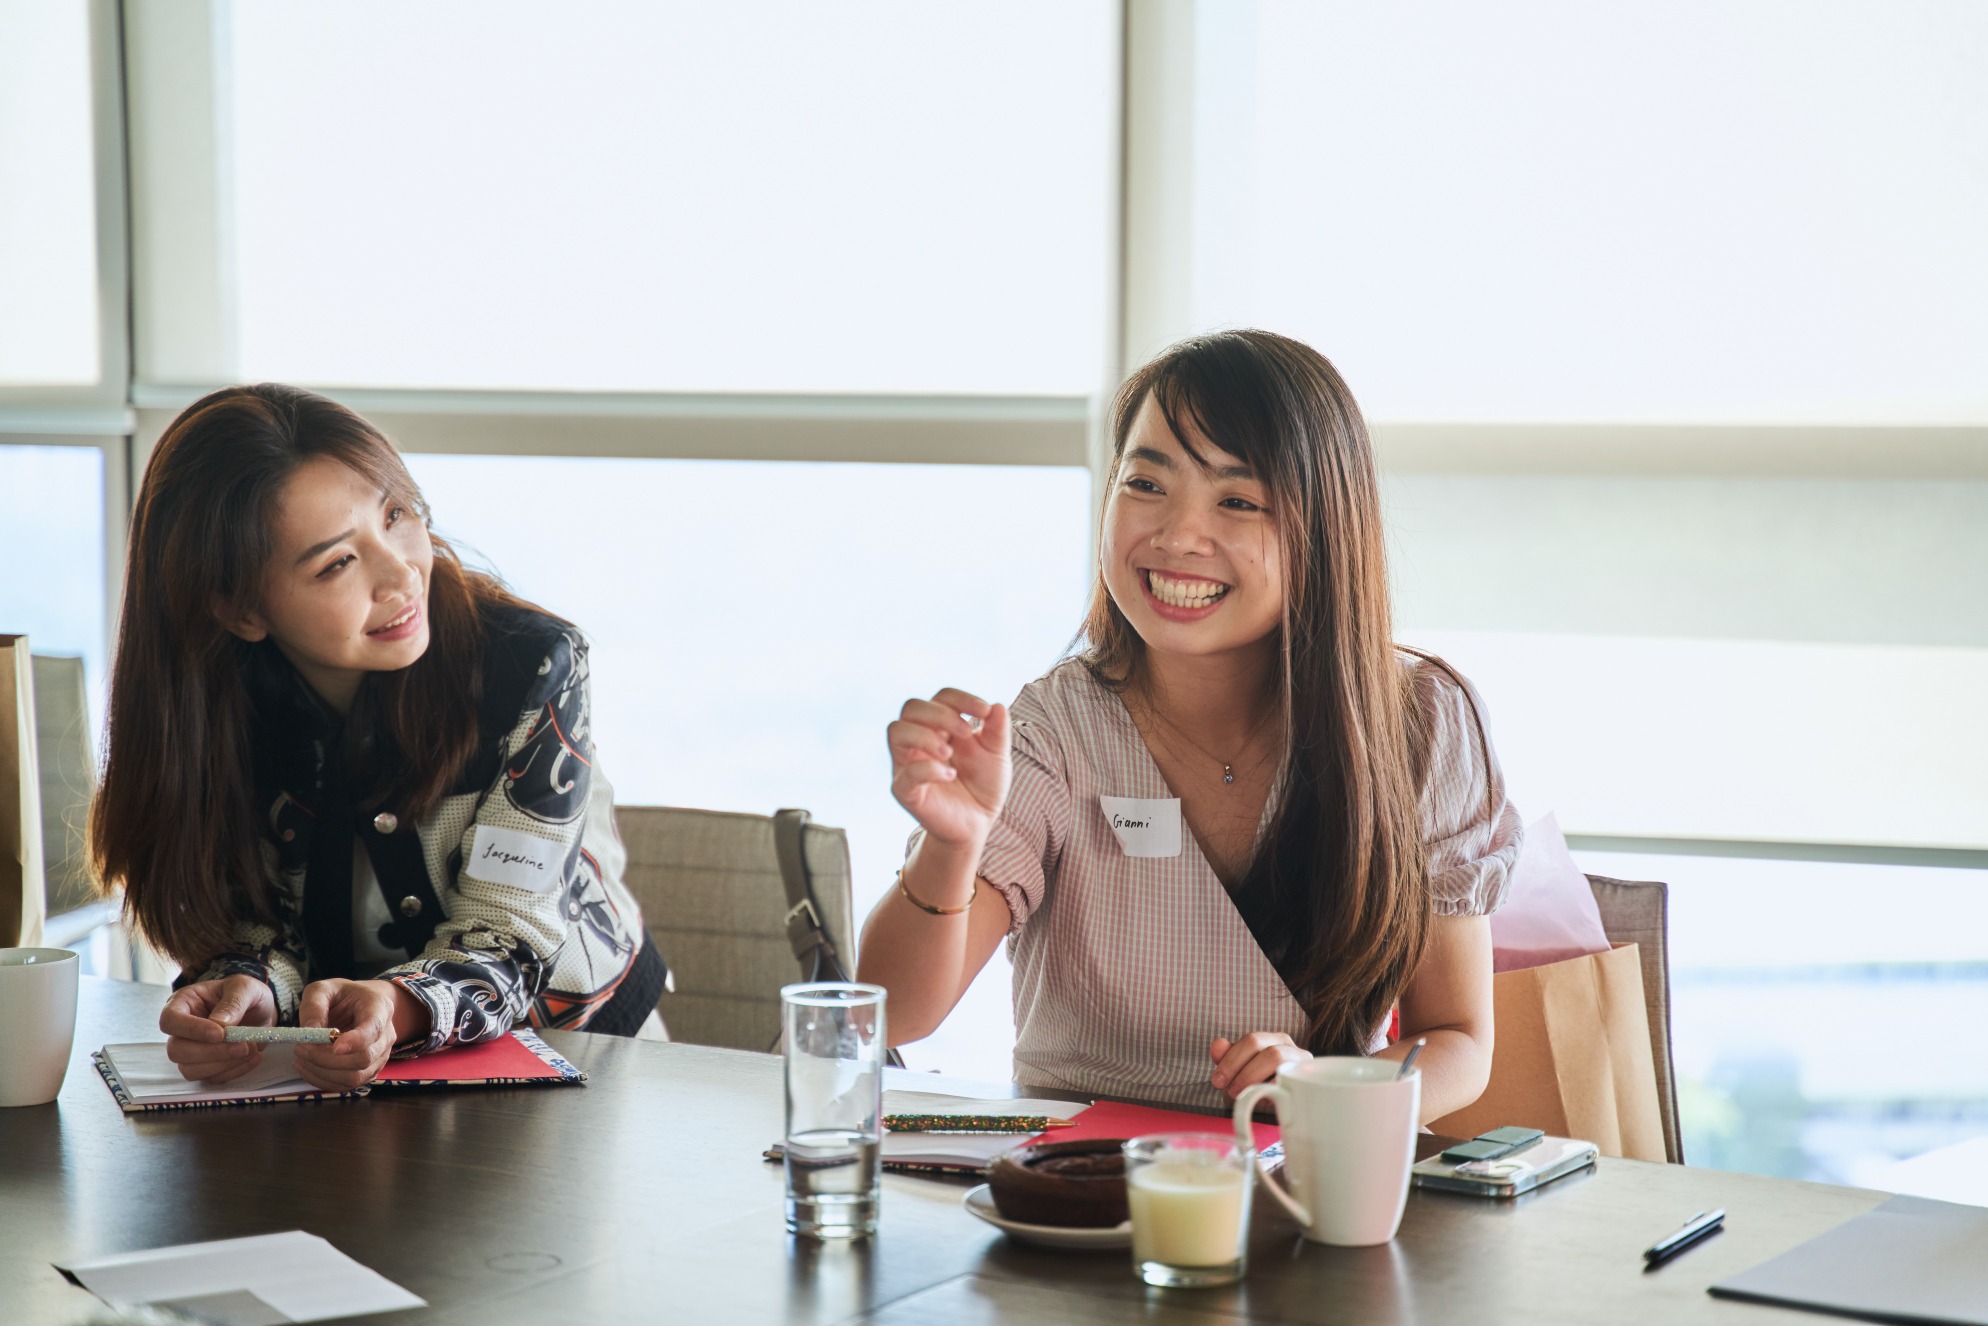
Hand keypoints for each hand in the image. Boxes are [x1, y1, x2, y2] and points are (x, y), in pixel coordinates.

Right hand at [159, 976, 276, 1083]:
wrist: (261, 1009)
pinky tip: (254, 1057)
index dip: (191, 1030)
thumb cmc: (245, 993)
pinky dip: (234, 1071)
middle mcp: (181, 1030)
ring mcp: (191, 1051)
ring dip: (222, 1065)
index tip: (219, 1033)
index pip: (170, 1020)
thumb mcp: (245, 987)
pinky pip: (212, 1078)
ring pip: (190, 1070)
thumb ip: (233, 1002)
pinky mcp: (206, 1067)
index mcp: (183, 1004)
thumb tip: (220, 1023)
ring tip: (251, 1049)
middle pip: (177, 1051)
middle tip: (243, 1046)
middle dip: (211, 1052)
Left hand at [293, 978, 427, 1090]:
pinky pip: (347, 1085)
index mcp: (379, 1009)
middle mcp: (386, 1036)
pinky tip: (307, 1067)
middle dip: (326, 1059)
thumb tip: (309, 1034)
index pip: (373, 1030)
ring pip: (354, 1077)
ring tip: (301, 1058)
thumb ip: (314, 1006)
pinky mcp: (368, 1072)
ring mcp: (380, 1057)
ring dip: (322, 1072)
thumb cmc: (343, 995)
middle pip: (363, 1059)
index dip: (355, 1041)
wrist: (359, 1006)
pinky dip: (323, 1081)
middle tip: (300, 1048)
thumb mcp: (323, 989)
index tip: (333, 1046)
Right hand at [888, 688, 1010, 848]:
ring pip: (896, 731)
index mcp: (940, 726)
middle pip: (912, 707)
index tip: (985, 711)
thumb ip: (998, 731)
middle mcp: (919, 740)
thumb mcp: (997, 755)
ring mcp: (908, 764)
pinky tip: (950, 775)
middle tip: (966, 733)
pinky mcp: (905, 790)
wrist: (978, 823)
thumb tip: (998, 706)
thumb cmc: (983, 785)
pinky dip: (927, 769)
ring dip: (925, 736)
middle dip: (940, 714)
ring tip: (949, 753)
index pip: (941, 697)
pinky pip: (904, 773)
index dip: (961, 698)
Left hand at [1210, 1032, 1311, 1100]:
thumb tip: (1218, 1045)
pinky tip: (1261, 1100)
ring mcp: (1301, 1064)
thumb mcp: (1241, 1070)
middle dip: (1241, 1071)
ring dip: (1254, 1078)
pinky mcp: (1307, 1082)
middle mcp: (1289, 1048)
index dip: (1231, 1059)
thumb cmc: (1261, 1084)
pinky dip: (1272, 1090)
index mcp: (1273, 1040)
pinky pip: (1290, 1081)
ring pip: (1278, 1060)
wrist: (1289, 1105)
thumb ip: (1228, 1056)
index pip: (1252, 1040)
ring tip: (1242, 1094)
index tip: (1217, 1080)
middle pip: (1265, 1050)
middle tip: (1229, 1090)